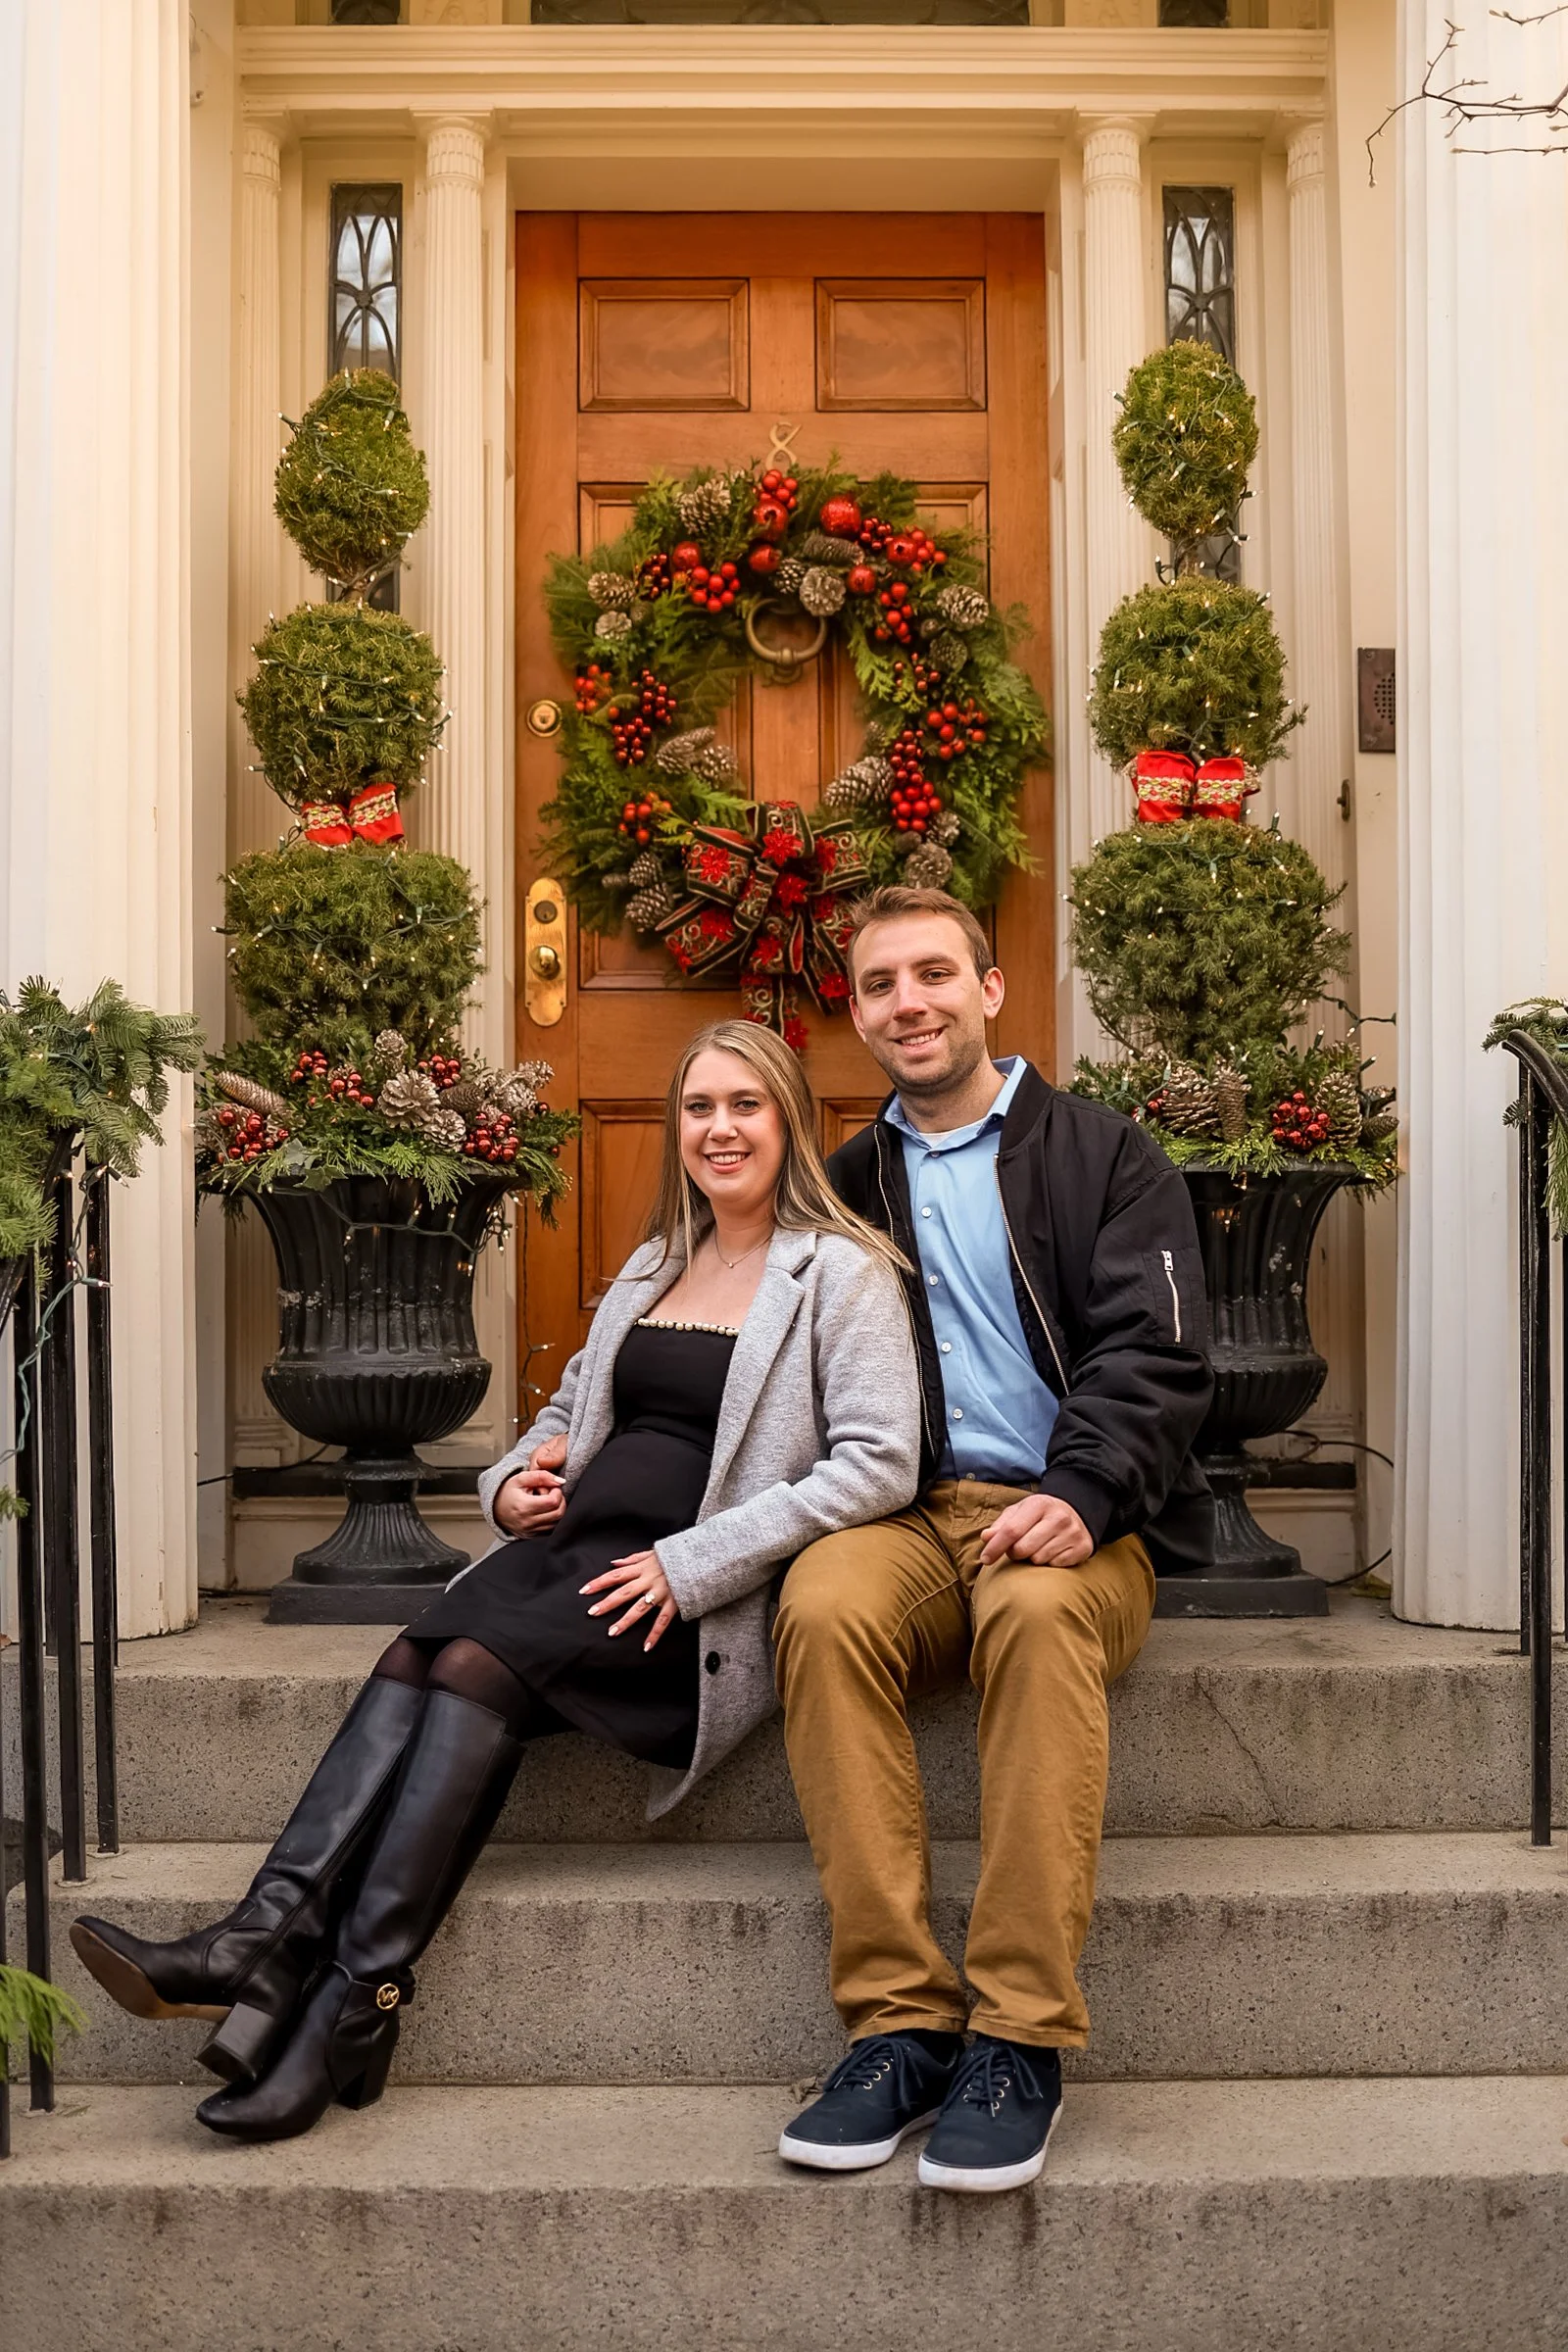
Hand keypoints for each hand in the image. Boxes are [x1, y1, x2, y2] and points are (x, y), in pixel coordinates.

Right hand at [494, 1432, 567, 1536]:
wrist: (495, 1508)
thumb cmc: (508, 1492)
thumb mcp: (521, 1478)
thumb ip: (541, 1476)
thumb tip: (561, 1481)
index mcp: (524, 1507)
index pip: (553, 1501)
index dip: (557, 1491)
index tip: (551, 1487)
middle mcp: (527, 1522)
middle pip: (558, 1513)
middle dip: (560, 1500)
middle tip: (551, 1493)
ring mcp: (530, 1531)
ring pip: (557, 1522)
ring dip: (556, 1509)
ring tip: (545, 1501)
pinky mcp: (532, 1536)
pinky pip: (551, 1529)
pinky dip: (552, 1518)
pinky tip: (544, 1510)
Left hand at [580, 1548, 678, 1650]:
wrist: (699, 1558)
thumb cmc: (674, 1555)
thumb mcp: (652, 1552)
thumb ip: (632, 1559)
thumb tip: (614, 1562)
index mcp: (642, 1568)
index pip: (616, 1575)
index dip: (599, 1582)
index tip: (584, 1590)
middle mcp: (649, 1580)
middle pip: (623, 1592)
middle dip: (607, 1603)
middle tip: (591, 1613)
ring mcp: (661, 1592)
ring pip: (640, 1609)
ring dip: (625, 1621)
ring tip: (611, 1632)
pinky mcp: (675, 1602)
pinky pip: (663, 1620)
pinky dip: (655, 1634)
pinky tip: (646, 1647)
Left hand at [979, 1494, 1093, 1567]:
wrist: (1076, 1513)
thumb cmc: (1039, 1515)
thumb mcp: (1020, 1512)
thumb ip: (1001, 1525)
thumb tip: (986, 1537)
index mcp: (1039, 1504)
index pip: (1011, 1530)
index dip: (995, 1547)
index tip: (985, 1559)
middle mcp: (1058, 1517)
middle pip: (1023, 1549)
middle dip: (1014, 1553)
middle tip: (1018, 1547)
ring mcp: (1072, 1533)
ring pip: (1038, 1560)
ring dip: (1032, 1558)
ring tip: (1037, 1546)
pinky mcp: (1082, 1548)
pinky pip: (1055, 1566)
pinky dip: (1049, 1562)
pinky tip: (1052, 1551)